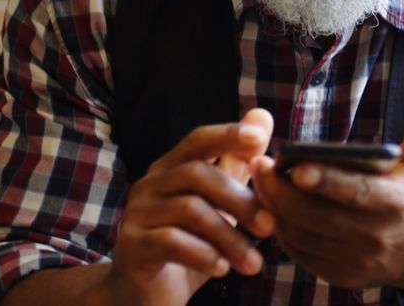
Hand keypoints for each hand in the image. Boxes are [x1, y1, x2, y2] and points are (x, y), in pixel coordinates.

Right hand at [103, 109, 275, 305]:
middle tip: (270, 226)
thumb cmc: (188, 244)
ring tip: (254, 264)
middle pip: (197, 174)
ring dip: (229, 237)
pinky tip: (223, 269)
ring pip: (189, 210)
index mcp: (171, 168)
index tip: (260, 139)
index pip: (198, 140)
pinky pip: (170, 241)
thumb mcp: (217, 205)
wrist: (145, 295)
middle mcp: (150, 184)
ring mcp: (137, 213)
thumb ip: (237, 164)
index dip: (228, 135)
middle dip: (239, 199)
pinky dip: (202, 254)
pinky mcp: (132, 246)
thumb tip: (262, 115)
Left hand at [252, 99, 403, 289]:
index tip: (296, 166)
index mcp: (398, 205)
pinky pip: (303, 254)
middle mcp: (377, 238)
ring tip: (260, 181)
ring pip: (305, 237)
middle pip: (320, 217)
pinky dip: (284, 232)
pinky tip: (272, 207)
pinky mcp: (341, 276)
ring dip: (277, 210)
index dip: (326, 181)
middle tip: (259, 165)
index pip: (357, 193)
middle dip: (284, 193)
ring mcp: (357, 261)